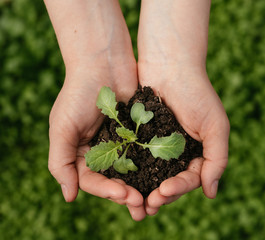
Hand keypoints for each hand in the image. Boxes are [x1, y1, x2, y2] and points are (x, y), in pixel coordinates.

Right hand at [48, 64, 146, 220]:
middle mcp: (103, 151)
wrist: (103, 63)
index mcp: (82, 154)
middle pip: (115, 180)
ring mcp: (123, 143)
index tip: (124, 195)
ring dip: (143, 186)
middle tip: (142, 205)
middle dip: (127, 194)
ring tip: (155, 199)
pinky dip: (154, 166)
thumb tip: (69, 197)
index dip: (107, 191)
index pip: (93, 181)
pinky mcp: (140, 132)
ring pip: (134, 171)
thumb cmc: (78, 93)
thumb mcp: (62, 128)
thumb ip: (61, 162)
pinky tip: (165, 176)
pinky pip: (147, 153)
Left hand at [138, 64, 229, 214]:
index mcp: (198, 152)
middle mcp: (178, 152)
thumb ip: (217, 159)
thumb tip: (211, 193)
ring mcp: (158, 145)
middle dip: (160, 194)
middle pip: (169, 180)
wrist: (170, 64)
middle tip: (147, 206)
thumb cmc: (197, 93)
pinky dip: (131, 171)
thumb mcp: (216, 126)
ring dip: (143, 189)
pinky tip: (122, 180)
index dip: (178, 188)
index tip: (163, 192)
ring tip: (133, 202)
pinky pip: (135, 158)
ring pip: (151, 174)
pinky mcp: (140, 136)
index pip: (190, 178)